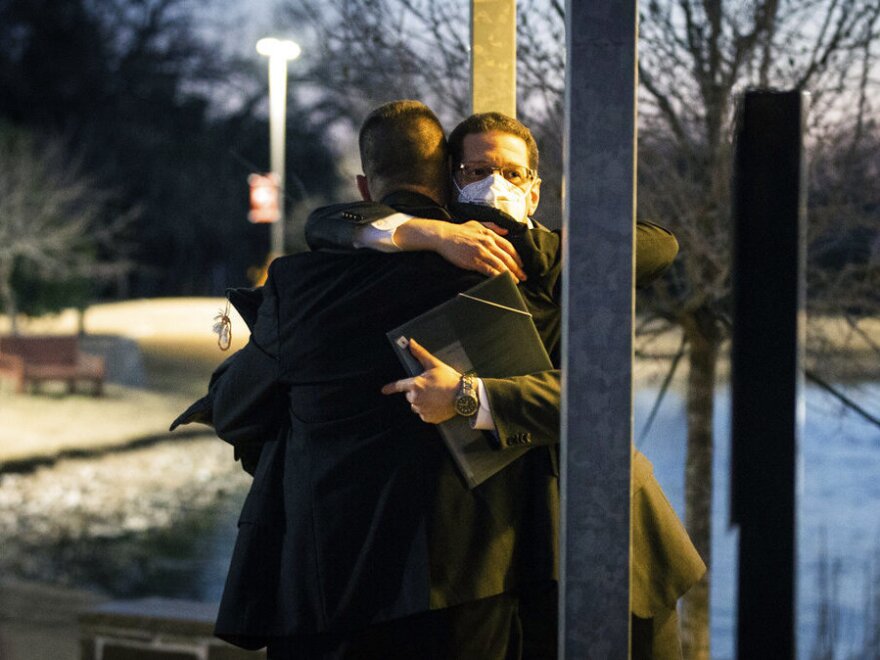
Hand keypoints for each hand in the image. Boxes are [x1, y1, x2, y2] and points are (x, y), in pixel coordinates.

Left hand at [381, 339, 460, 423]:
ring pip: (416, 405)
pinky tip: (437, 404)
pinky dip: (428, 410)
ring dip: (422, 401)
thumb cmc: (449, 379)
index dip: (390, 388)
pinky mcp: (428, 418)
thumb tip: (410, 343)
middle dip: (417, 391)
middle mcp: (416, 398)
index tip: (384, 390)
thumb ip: (420, 354)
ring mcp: (421, 409)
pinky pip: (423, 414)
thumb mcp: (434, 364)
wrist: (463, 395)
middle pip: (410, 395)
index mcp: (415, 385)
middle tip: (430, 388)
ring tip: (435, 396)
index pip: (399, 386)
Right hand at [393, 219, 526, 281]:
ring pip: (501, 265)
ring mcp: (482, 253)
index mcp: (490, 234)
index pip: (509, 246)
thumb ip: (493, 227)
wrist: (444, 236)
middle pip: (507, 258)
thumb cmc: (459, 230)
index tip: (521, 264)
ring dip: (511, 274)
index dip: (517, 257)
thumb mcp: (477, 224)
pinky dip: (499, 276)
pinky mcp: (474, 261)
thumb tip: (506, 231)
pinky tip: (504, 281)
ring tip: (517, 281)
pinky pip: (490, 271)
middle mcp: (488, 243)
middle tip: (524, 276)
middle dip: (517, 268)